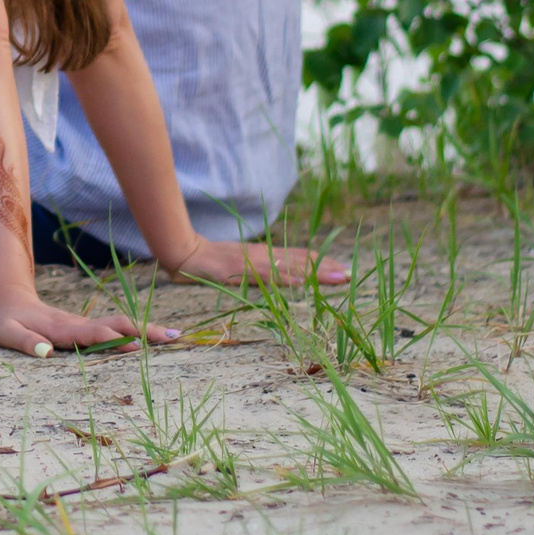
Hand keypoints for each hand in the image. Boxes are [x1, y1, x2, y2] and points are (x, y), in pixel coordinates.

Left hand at [0, 292, 178, 357]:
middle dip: (144, 330)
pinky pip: (115, 330)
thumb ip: (23, 342)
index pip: (91, 333)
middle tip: (174, 337)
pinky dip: (137, 333)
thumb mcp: (5, 333)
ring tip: (175, 336)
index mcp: (61, 328)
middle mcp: (79, 325)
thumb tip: (45, 353)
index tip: (135, 344)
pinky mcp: (87, 329)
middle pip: (116, 324)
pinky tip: (155, 340)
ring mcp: (85, 326)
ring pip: (120, 325)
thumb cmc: (6, 322)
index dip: (112, 338)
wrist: (10, 302)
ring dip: (146, 330)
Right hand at [164, 238, 347, 288]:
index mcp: (262, 255)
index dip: (320, 262)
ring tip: (339, 278)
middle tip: (350, 275)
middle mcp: (262, 255)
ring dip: (316, 273)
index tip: (341, 269)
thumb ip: (255, 270)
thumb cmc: (206, 262)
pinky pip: (268, 275)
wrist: (183, 253)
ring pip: (291, 267)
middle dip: (326, 268)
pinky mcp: (242, 270)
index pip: (297, 257)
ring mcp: (252, 262)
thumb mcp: (235, 265)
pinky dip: (287, 277)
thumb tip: (274, 278)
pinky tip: (303, 281)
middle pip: (299, 261)